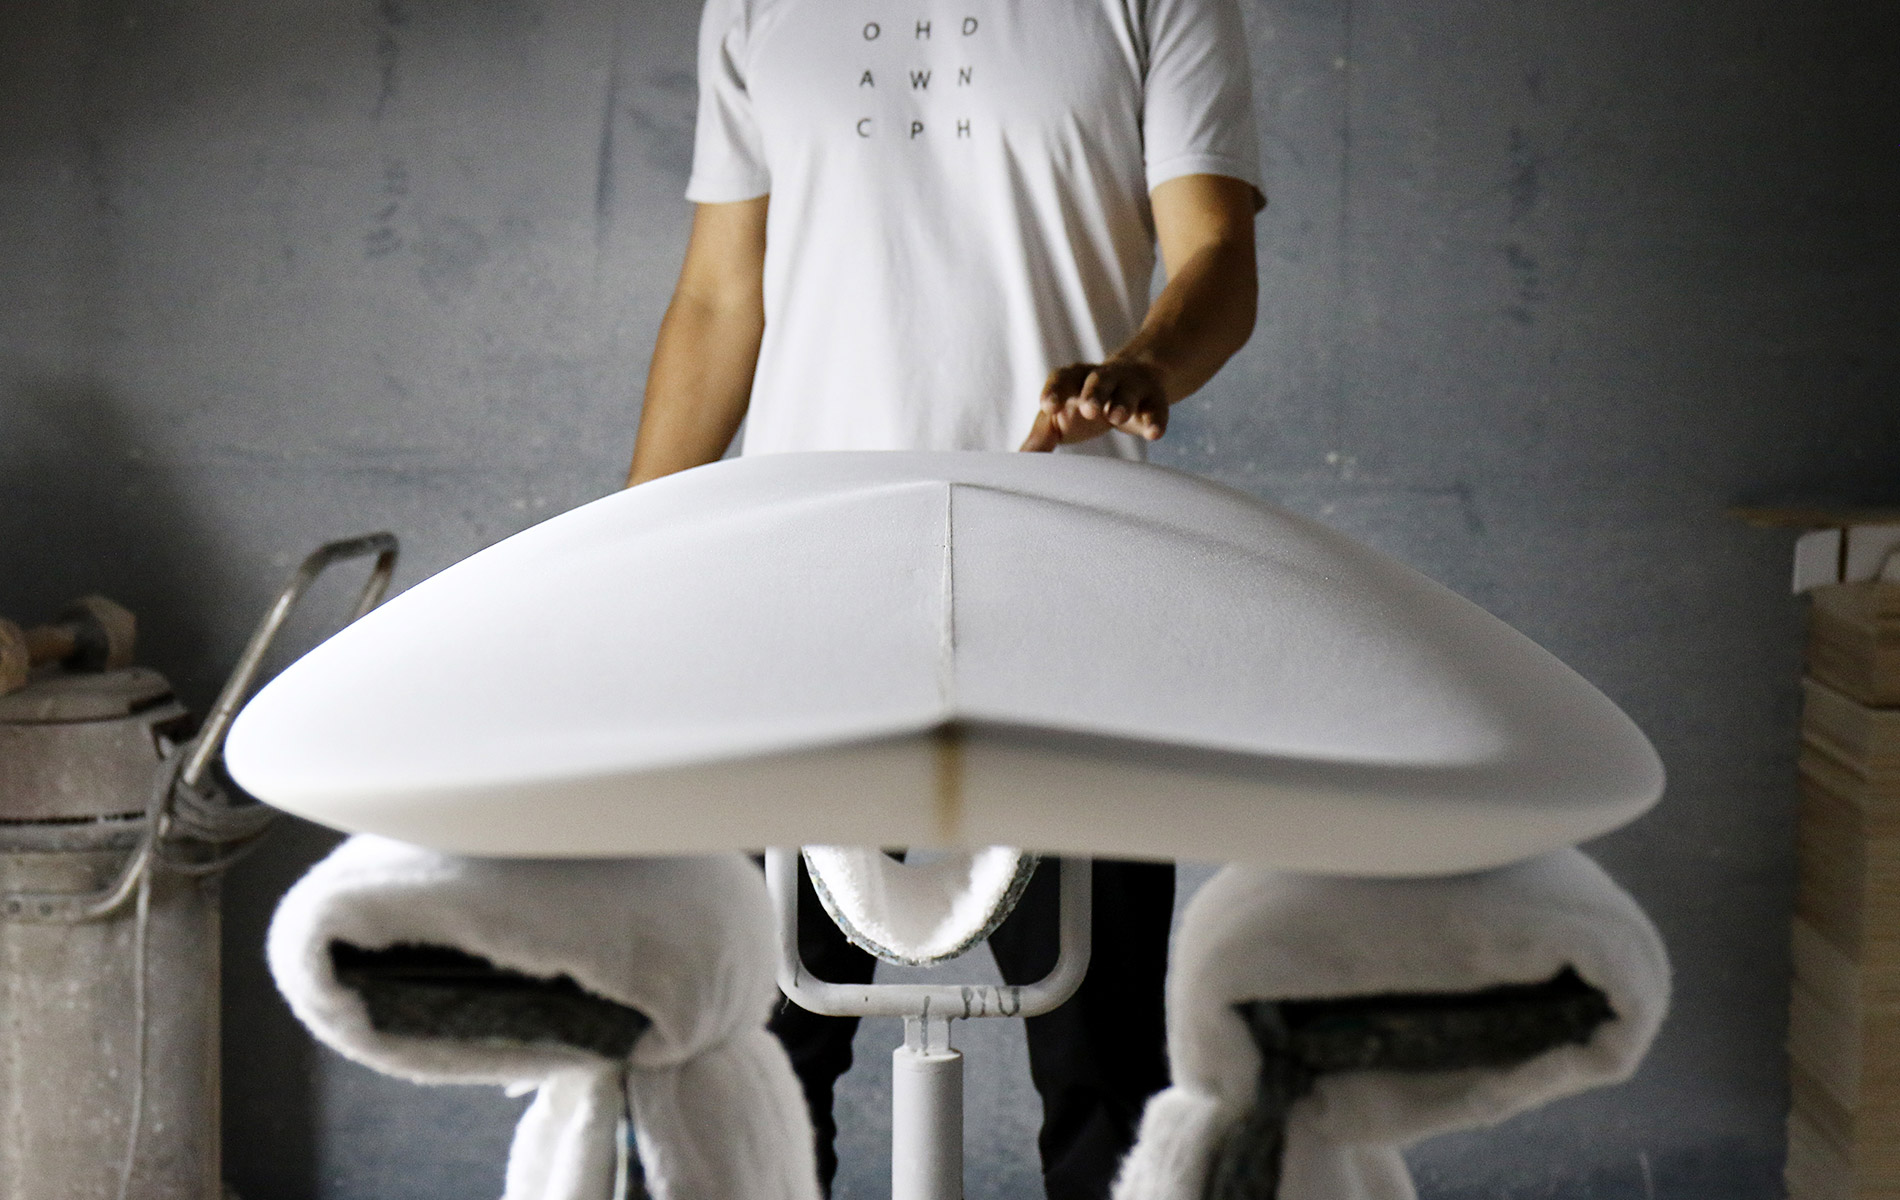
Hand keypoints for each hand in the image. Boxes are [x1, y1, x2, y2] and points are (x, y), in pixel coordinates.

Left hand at [1019, 359, 1169, 451]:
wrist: (1134, 379)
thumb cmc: (1084, 403)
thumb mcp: (1062, 415)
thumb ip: (1043, 434)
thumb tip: (1018, 461)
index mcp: (1073, 378)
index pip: (1062, 379)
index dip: (1055, 391)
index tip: (1047, 407)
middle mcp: (1102, 377)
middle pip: (1096, 381)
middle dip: (1092, 393)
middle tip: (1087, 409)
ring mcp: (1130, 386)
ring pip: (1126, 391)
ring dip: (1122, 402)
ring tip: (1117, 417)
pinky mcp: (1154, 399)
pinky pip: (1155, 408)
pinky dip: (1154, 420)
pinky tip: (1153, 434)